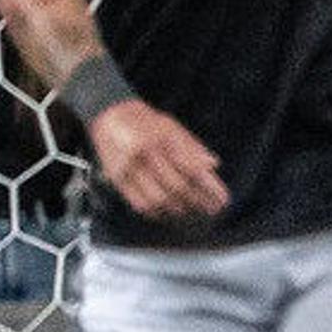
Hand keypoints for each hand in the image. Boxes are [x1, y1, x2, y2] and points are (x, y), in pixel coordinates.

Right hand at [85, 100, 229, 224]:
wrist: (109, 116)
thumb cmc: (144, 121)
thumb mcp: (172, 126)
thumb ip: (193, 145)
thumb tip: (213, 165)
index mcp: (161, 138)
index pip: (191, 169)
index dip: (208, 188)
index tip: (222, 200)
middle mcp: (144, 154)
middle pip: (176, 187)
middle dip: (197, 203)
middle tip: (211, 212)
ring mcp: (128, 168)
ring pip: (158, 200)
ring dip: (178, 211)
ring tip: (193, 215)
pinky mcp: (117, 180)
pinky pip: (139, 204)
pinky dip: (157, 213)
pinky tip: (169, 213)